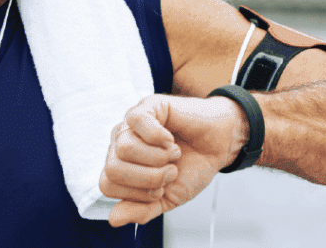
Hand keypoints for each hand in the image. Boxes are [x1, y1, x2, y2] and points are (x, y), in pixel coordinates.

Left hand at [100, 94, 248, 226]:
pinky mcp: (147, 106)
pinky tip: (172, 141)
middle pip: (113, 168)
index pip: (107, 185)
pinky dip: (159, 137)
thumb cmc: (192, 167)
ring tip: (174, 155)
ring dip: (157, 158)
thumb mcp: (168, 199)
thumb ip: (141, 210)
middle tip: (170, 172)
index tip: (161, 190)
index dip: (137, 194)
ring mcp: (131, 123)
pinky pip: (137, 121)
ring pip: (124, 147)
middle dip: (148, 178)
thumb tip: (113, 219)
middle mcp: (120, 143)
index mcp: (121, 166)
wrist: (219, 146)